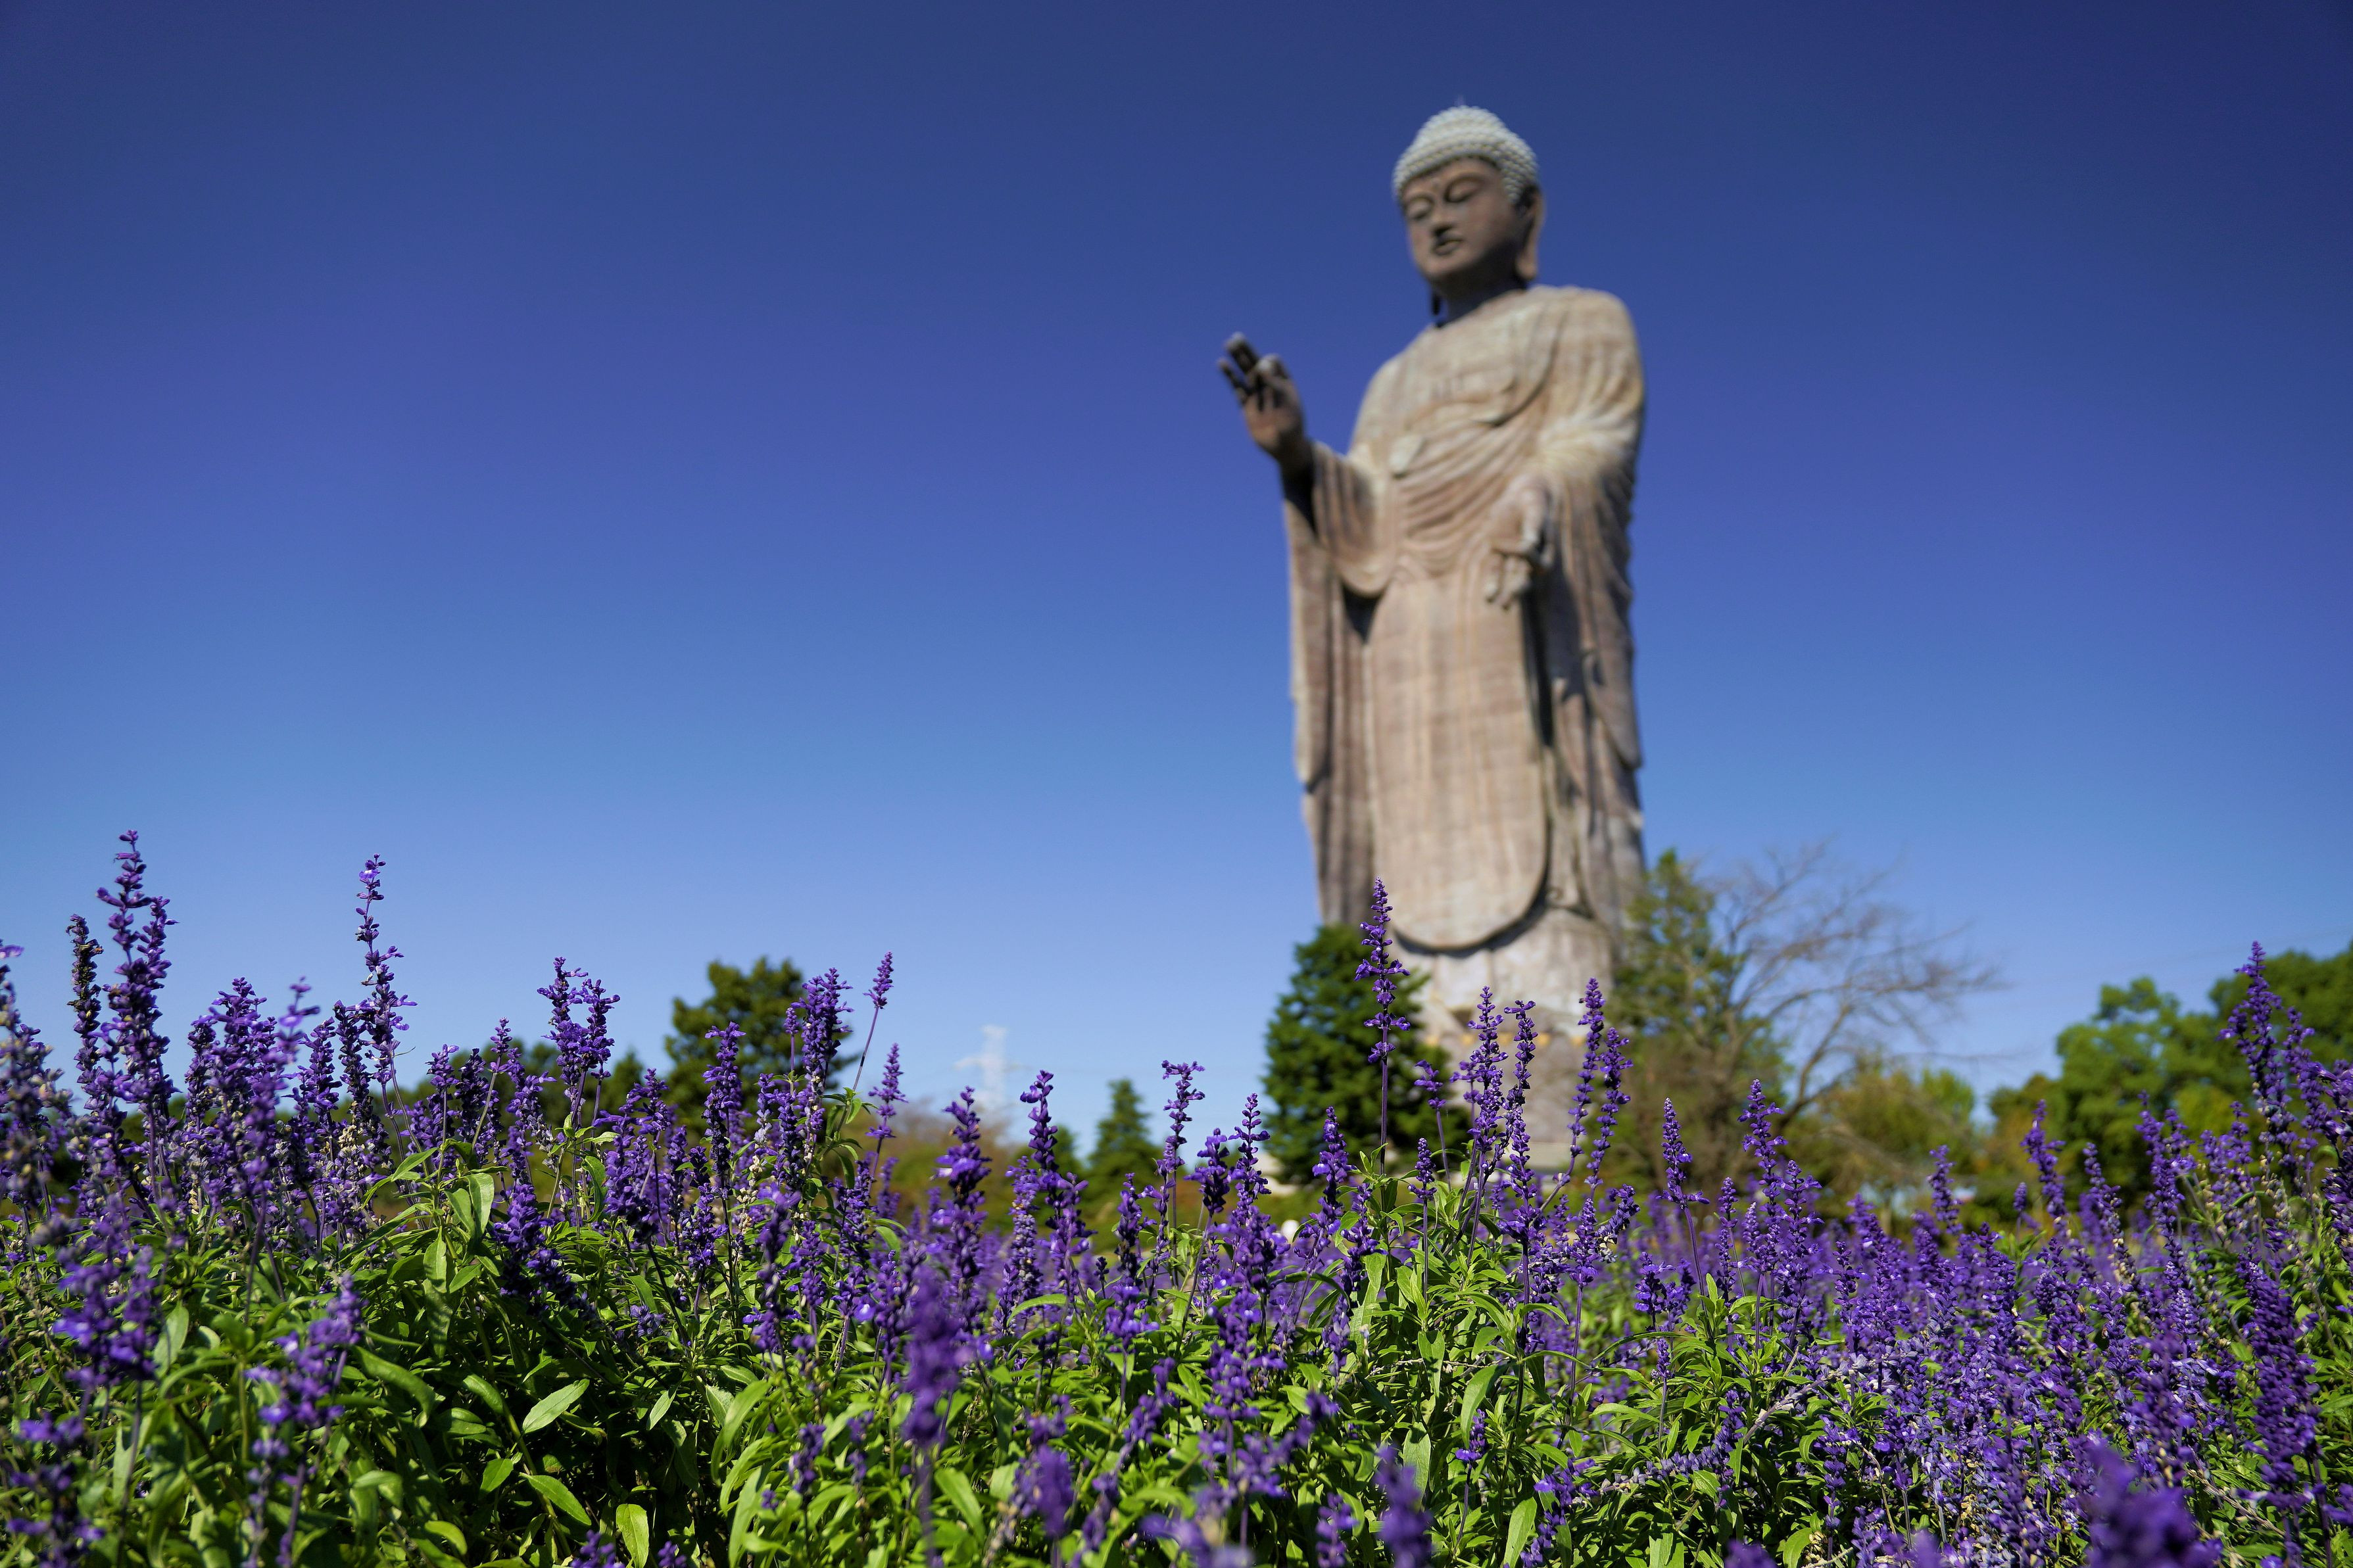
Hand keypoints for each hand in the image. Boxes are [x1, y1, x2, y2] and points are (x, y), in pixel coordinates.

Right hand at [1219, 334, 1310, 479]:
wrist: (1284, 448)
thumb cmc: (1291, 425)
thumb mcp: (1286, 401)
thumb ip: (1274, 381)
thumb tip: (1262, 362)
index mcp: (1283, 382)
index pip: (1273, 363)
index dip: (1266, 363)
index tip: (1264, 369)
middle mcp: (1269, 385)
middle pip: (1256, 363)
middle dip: (1246, 351)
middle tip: (1236, 338)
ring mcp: (1257, 395)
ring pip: (1244, 373)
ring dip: (1237, 359)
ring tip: (1228, 344)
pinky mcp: (1247, 405)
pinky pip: (1236, 388)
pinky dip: (1230, 376)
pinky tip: (1222, 364)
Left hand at [1484, 475, 1553, 604]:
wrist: (1521, 497)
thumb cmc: (1532, 504)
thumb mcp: (1534, 511)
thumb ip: (1533, 527)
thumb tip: (1530, 545)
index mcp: (1545, 551)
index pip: (1538, 562)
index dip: (1527, 555)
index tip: (1522, 544)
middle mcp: (1530, 559)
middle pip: (1525, 578)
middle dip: (1515, 590)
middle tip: (1507, 603)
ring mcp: (1514, 558)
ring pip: (1510, 579)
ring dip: (1504, 592)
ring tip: (1499, 606)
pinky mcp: (1498, 553)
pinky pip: (1496, 570)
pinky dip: (1493, 582)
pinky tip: (1489, 597)